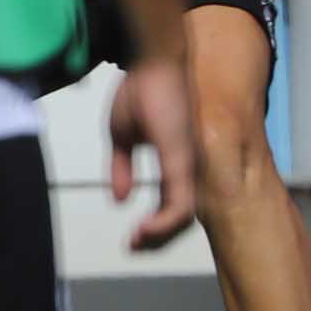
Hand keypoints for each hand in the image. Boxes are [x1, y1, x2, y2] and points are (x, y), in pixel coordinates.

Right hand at [104, 53, 200, 252]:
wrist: (154, 61)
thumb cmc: (141, 91)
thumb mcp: (121, 135)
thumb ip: (122, 168)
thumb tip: (121, 199)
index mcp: (176, 163)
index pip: (173, 207)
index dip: (156, 227)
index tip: (132, 238)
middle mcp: (189, 168)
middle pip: (182, 219)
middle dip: (158, 240)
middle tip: (133, 248)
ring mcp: (188, 165)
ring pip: (184, 217)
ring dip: (160, 235)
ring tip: (136, 241)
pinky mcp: (183, 159)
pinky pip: (181, 202)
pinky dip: (164, 221)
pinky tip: (145, 228)